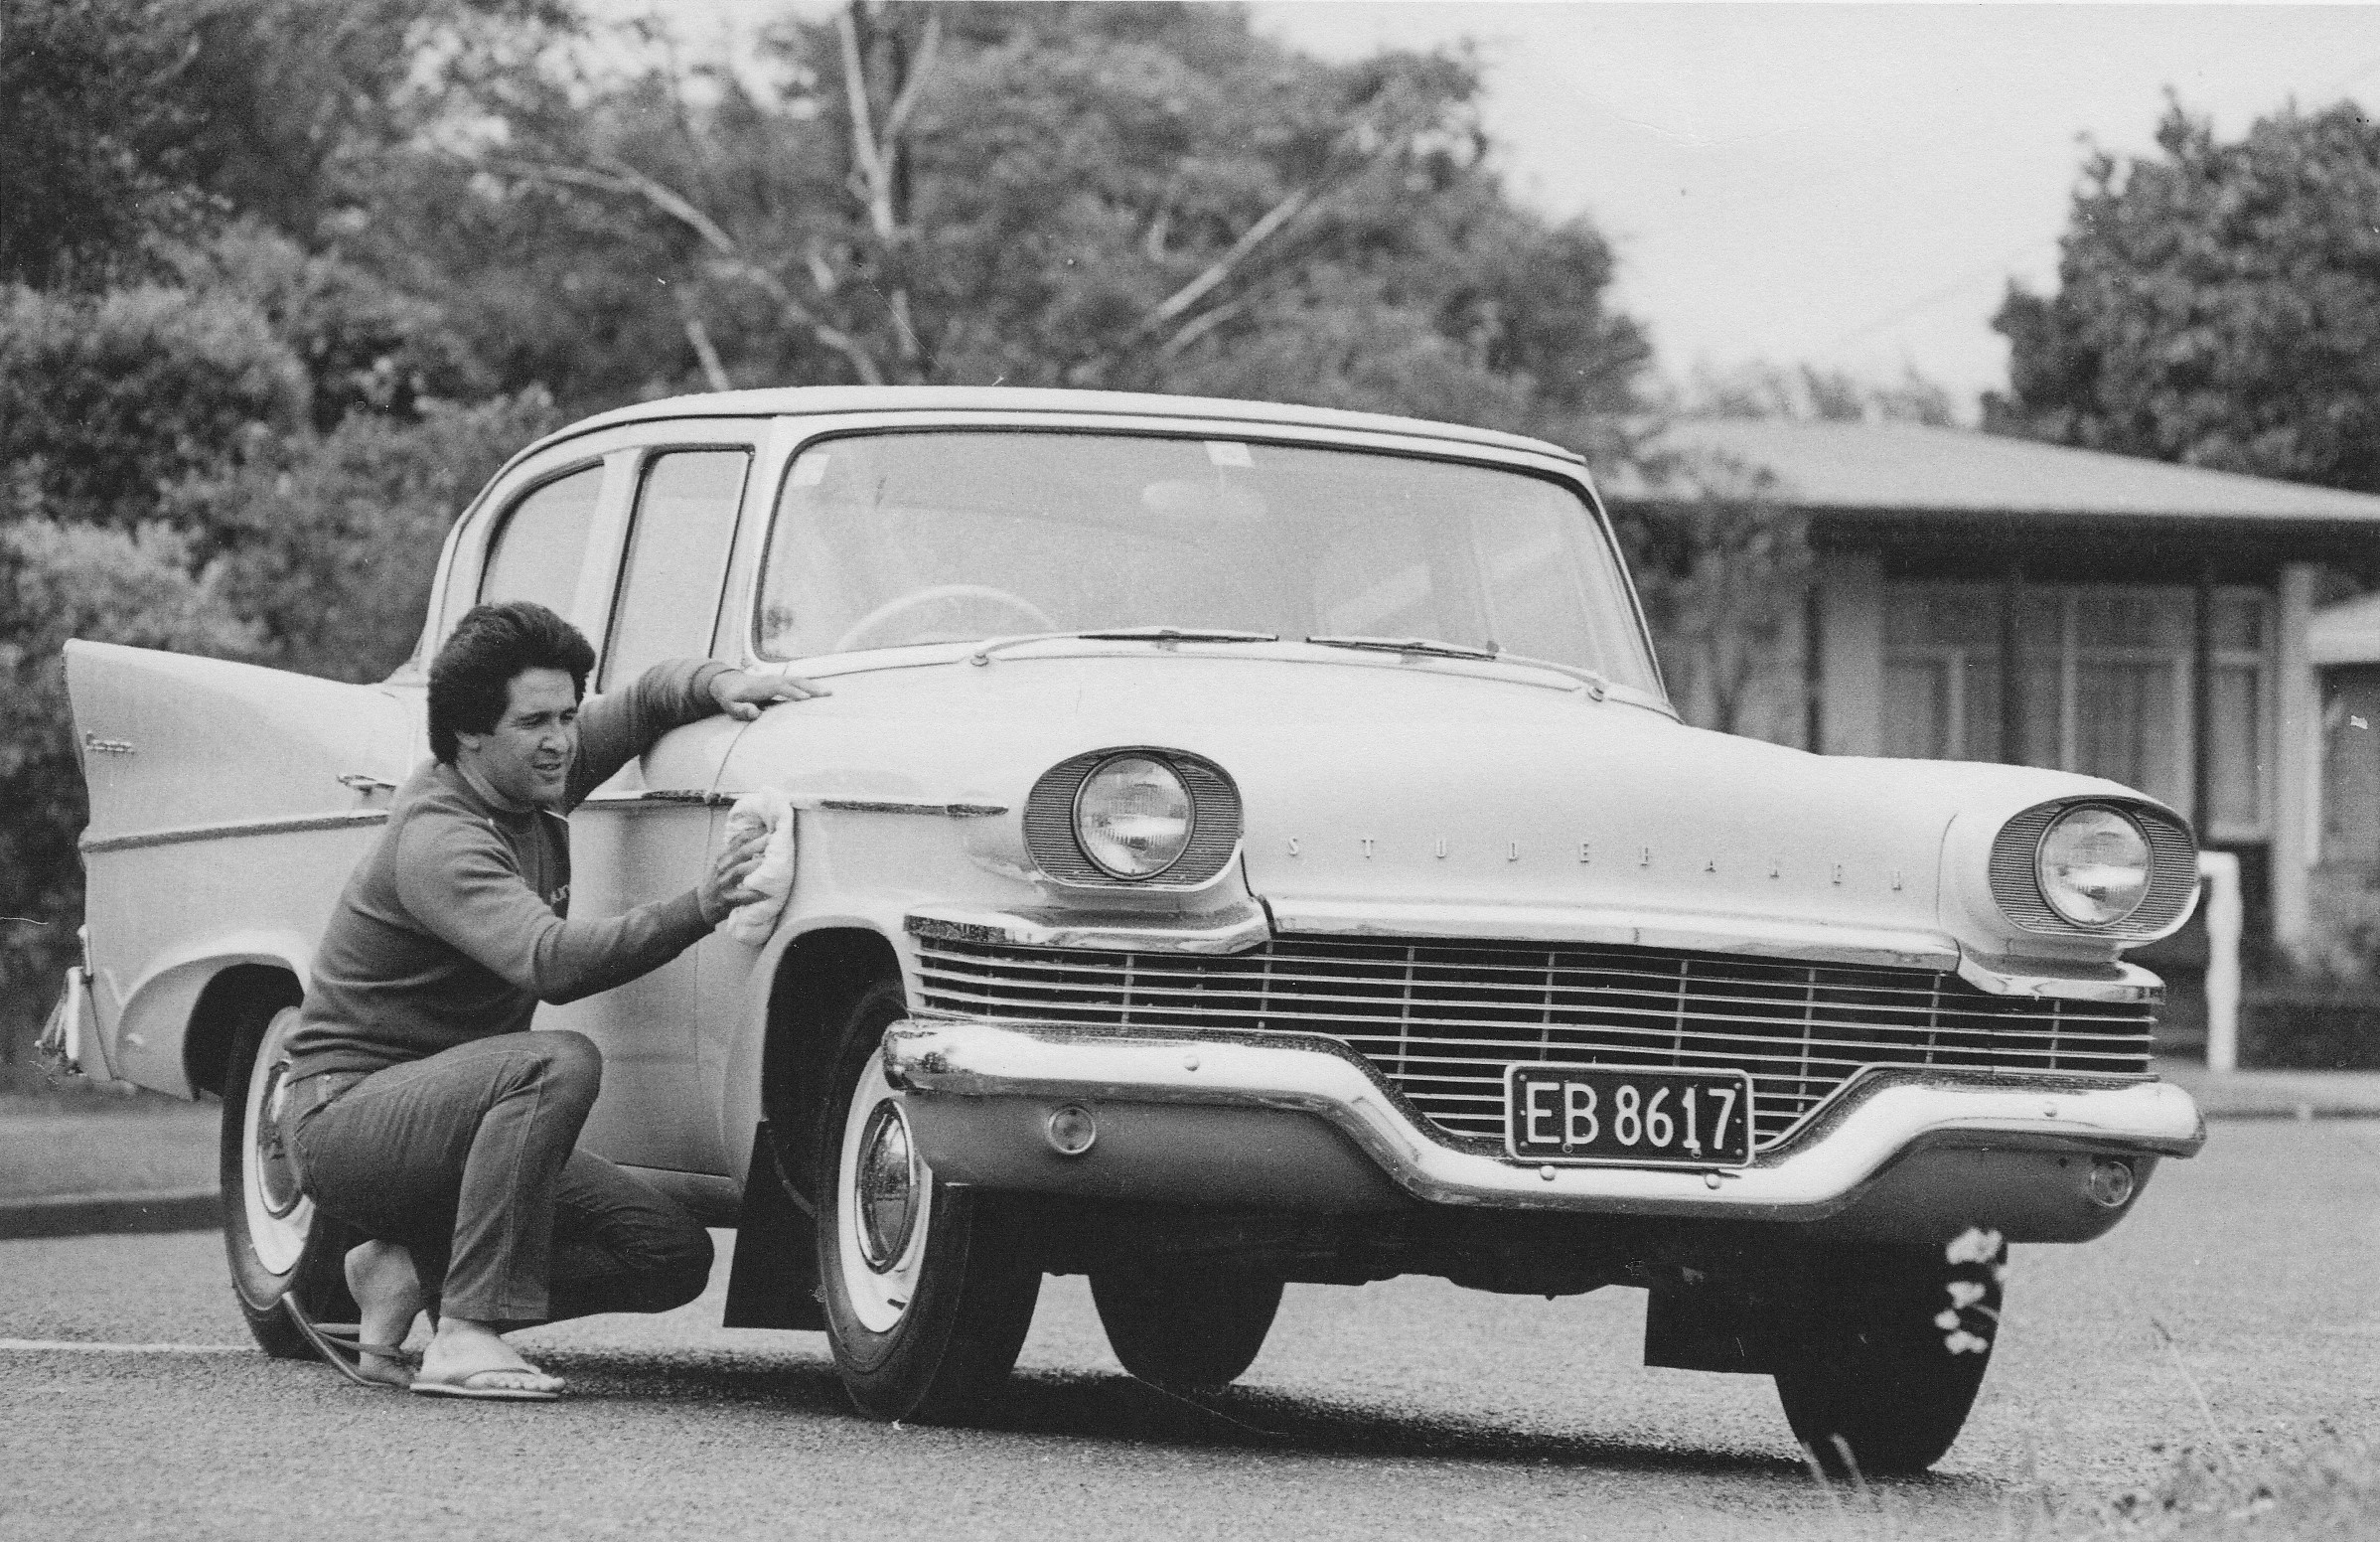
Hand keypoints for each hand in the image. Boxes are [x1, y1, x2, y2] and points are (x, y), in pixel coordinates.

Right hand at [697, 826, 772, 925]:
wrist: (702, 904)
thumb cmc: (717, 881)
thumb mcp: (722, 863)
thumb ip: (736, 852)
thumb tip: (758, 838)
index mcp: (722, 857)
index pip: (737, 841)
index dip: (753, 833)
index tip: (768, 827)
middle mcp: (721, 868)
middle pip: (740, 853)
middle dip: (757, 845)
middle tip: (773, 839)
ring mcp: (723, 884)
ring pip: (739, 871)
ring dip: (755, 865)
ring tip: (771, 862)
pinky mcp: (726, 899)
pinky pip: (742, 896)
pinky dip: (754, 895)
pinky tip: (767, 893)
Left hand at [709, 669, 829, 720]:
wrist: (728, 683)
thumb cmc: (731, 698)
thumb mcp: (731, 706)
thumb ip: (742, 710)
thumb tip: (755, 713)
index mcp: (761, 687)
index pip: (779, 687)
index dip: (792, 692)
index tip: (805, 698)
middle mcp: (771, 680)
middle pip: (793, 681)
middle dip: (810, 687)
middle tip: (827, 694)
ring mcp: (777, 679)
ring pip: (798, 680)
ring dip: (814, 685)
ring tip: (830, 693)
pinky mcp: (781, 681)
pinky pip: (797, 682)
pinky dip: (810, 685)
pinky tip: (820, 691)